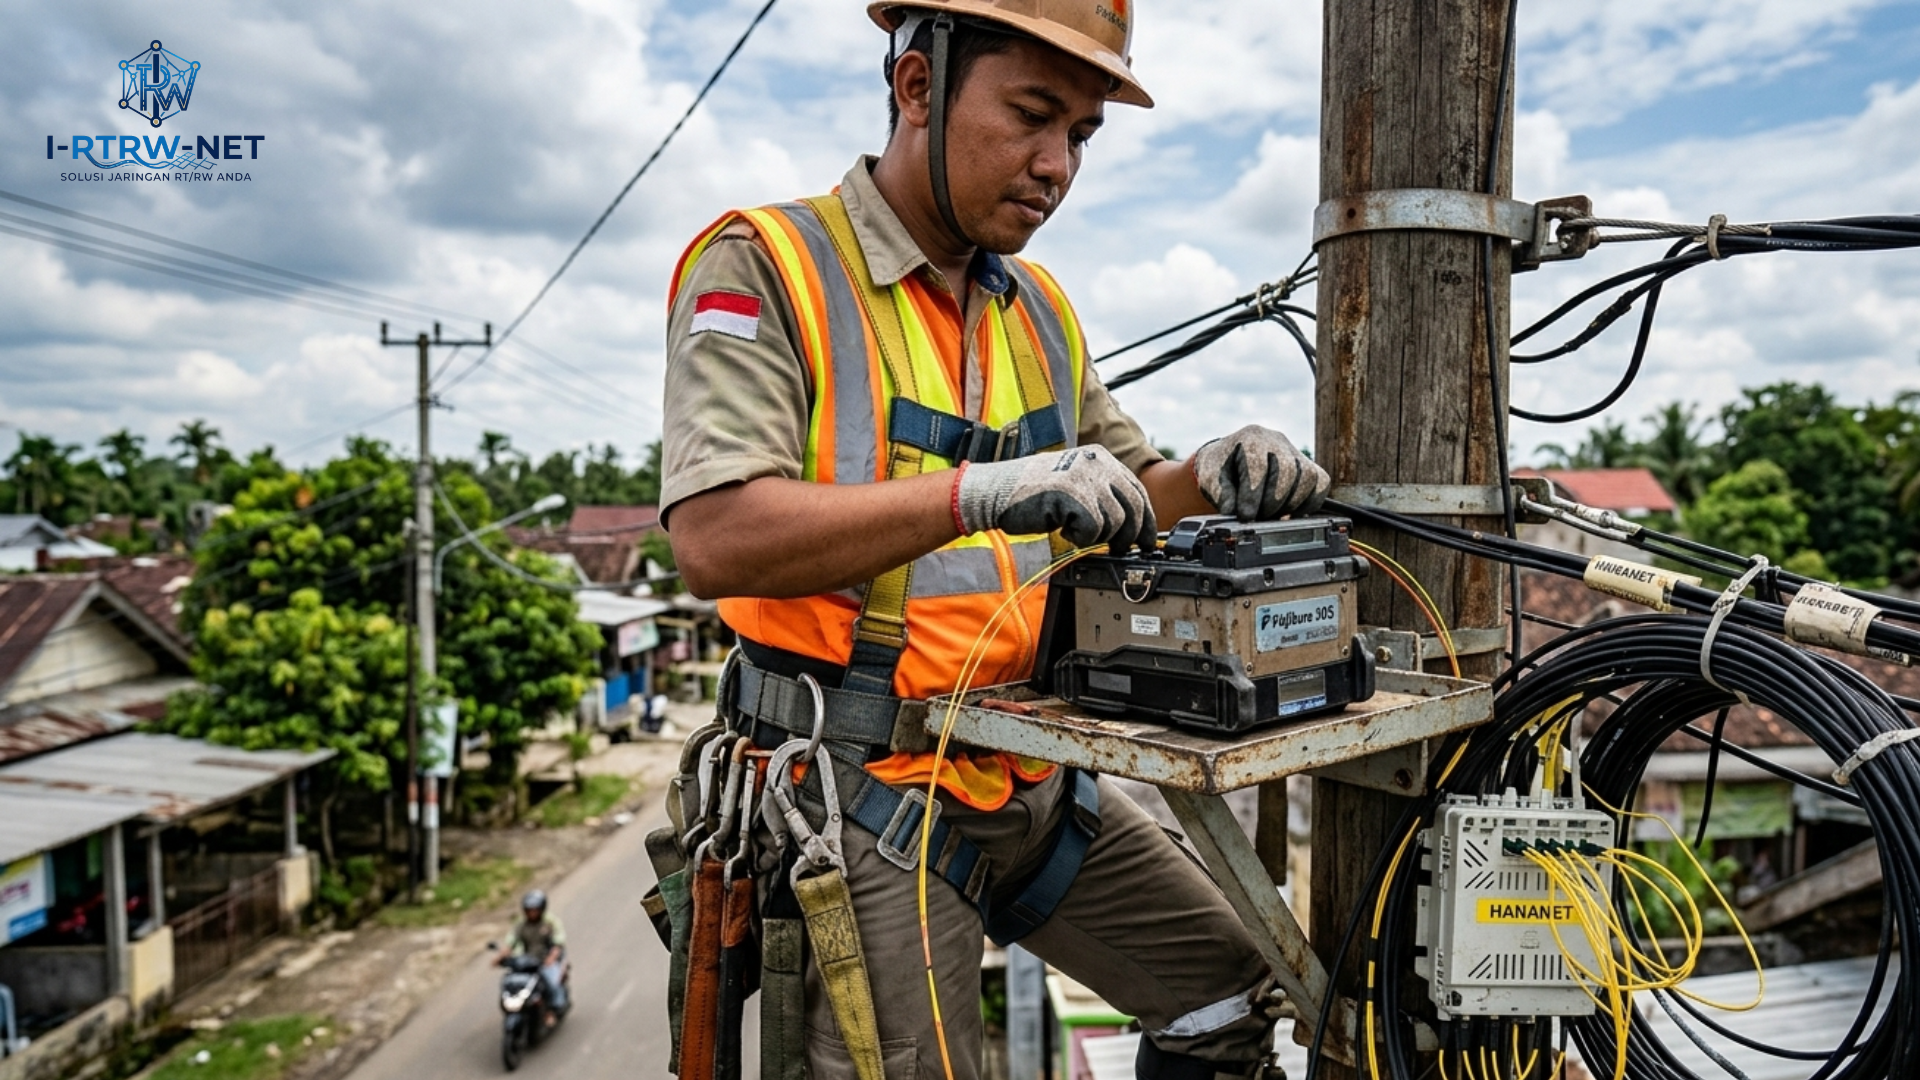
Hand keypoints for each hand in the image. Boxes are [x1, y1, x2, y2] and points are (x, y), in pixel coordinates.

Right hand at [954, 445, 1156, 552]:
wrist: (996, 491)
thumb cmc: (1032, 493)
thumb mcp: (1074, 482)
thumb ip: (1101, 494)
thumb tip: (1131, 522)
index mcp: (1100, 458)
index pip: (1137, 490)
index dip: (1145, 519)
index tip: (1146, 540)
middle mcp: (1096, 463)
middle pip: (1134, 506)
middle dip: (1131, 535)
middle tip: (1120, 549)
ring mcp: (1085, 477)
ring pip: (1115, 521)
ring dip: (1098, 536)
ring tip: (1076, 533)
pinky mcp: (1072, 495)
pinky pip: (1093, 528)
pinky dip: (1081, 537)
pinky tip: (1064, 531)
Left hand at [1189, 425, 1328, 519]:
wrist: (1229, 461)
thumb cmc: (1220, 469)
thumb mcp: (1210, 479)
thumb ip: (1220, 494)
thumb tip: (1233, 510)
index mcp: (1250, 438)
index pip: (1258, 466)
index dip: (1253, 495)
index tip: (1245, 516)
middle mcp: (1276, 440)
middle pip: (1287, 471)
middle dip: (1272, 501)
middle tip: (1259, 516)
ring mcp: (1294, 452)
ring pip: (1308, 477)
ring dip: (1290, 504)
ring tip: (1271, 514)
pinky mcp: (1307, 465)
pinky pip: (1320, 483)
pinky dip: (1308, 502)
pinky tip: (1289, 512)